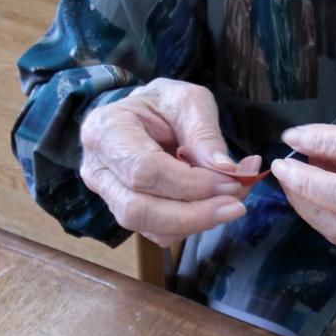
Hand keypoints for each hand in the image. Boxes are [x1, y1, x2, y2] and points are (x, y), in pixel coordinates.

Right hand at [79, 78, 260, 246]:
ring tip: (234, 200)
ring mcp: (109, 196)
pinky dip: (195, 224)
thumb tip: (226, 171)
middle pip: (139, 210)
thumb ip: (205, 134)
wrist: (143, 116)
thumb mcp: (188, 102)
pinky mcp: (128, 214)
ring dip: (199, 222)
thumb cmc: (162, 105)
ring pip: (151, 228)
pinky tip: (217, 202)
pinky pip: (162, 233)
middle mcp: (98, 170)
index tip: (229, 181)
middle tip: (236, 205)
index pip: (143, 171)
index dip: (189, 183)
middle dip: (194, 214)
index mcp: (106, 132)